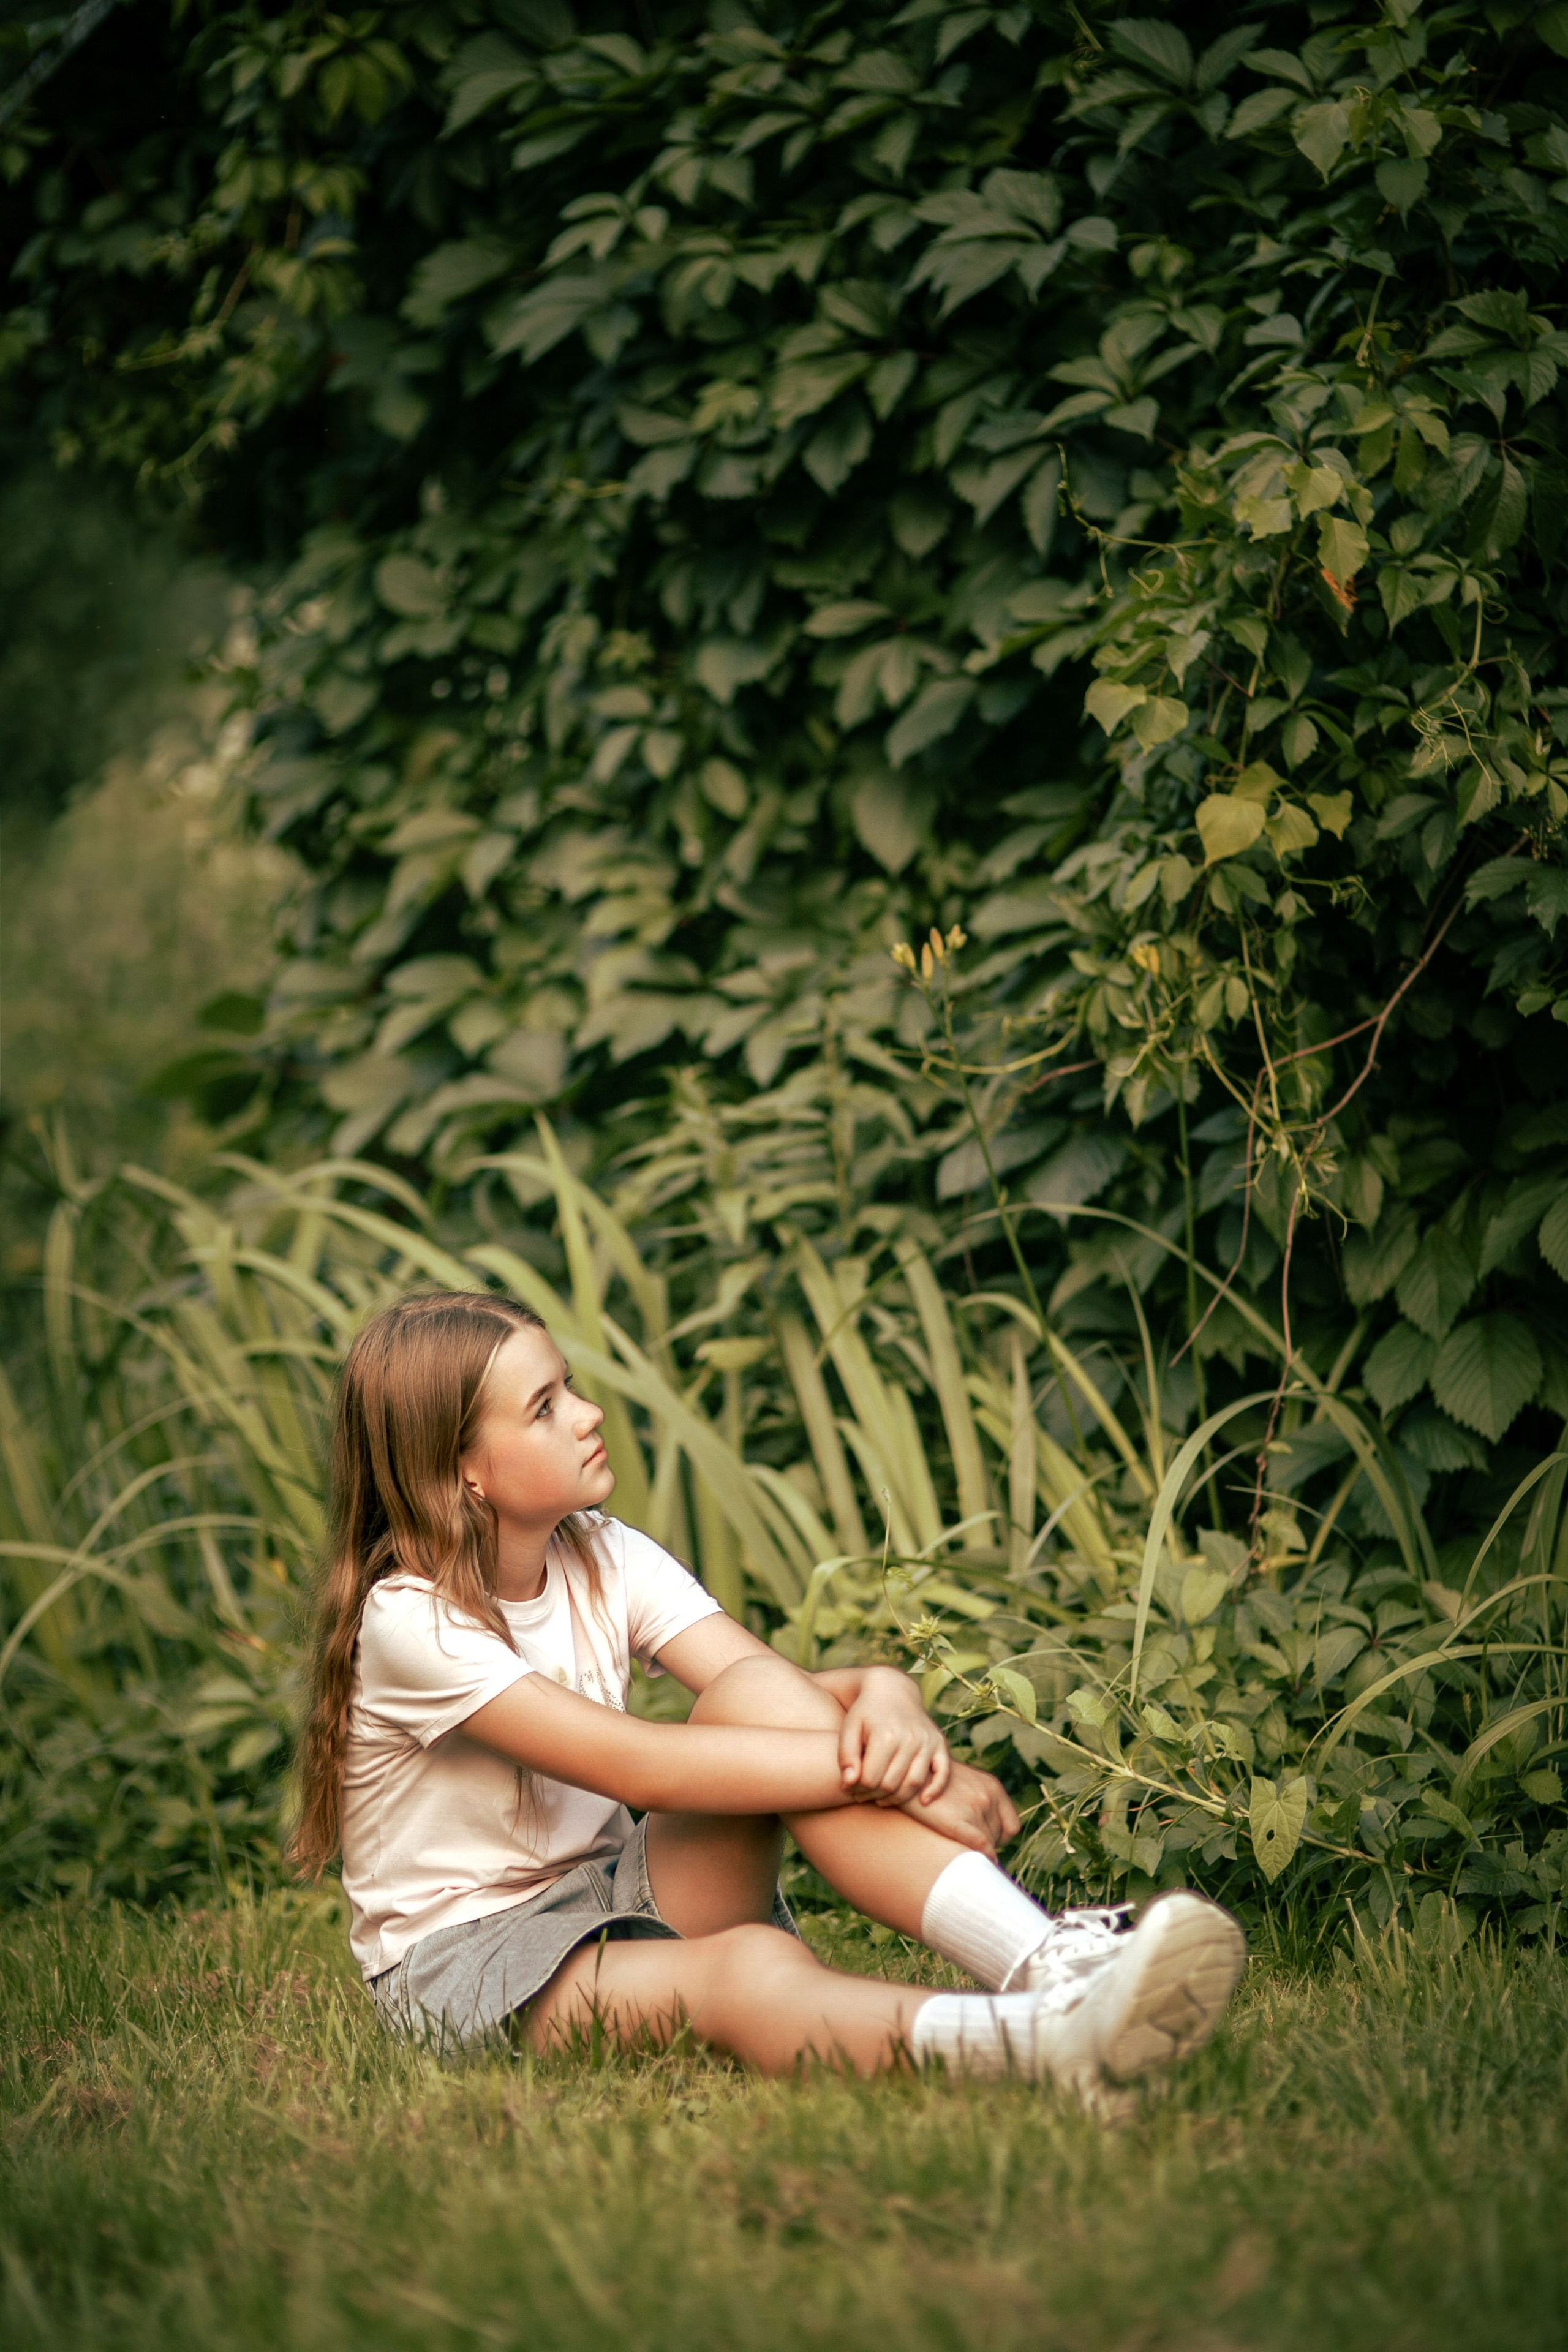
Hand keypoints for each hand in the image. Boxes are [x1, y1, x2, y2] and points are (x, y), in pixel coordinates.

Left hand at [837, 1666, 951, 1807]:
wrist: (892, 1690)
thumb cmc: (865, 1713)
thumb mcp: (849, 1728)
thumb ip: (845, 1756)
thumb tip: (848, 1785)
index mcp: (885, 1735)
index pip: (870, 1779)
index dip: (857, 1789)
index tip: (850, 1788)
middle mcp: (909, 1738)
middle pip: (891, 1784)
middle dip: (873, 1795)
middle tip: (863, 1795)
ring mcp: (927, 1741)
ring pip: (914, 1784)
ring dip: (896, 1798)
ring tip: (881, 1799)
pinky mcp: (940, 1743)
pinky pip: (943, 1773)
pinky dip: (935, 1790)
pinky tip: (923, 1802)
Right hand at [899, 1759, 1018, 1854]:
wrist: (906, 1775)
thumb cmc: (933, 1782)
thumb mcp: (965, 1782)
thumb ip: (981, 1802)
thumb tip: (990, 1834)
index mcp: (993, 1787)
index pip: (1012, 1827)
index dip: (1000, 1839)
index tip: (986, 1843)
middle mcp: (989, 1798)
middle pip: (998, 1839)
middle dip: (985, 1845)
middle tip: (966, 1846)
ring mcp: (975, 1808)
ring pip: (989, 1845)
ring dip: (976, 1850)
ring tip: (958, 1846)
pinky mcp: (958, 1821)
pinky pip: (982, 1847)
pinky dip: (982, 1857)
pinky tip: (973, 1862)